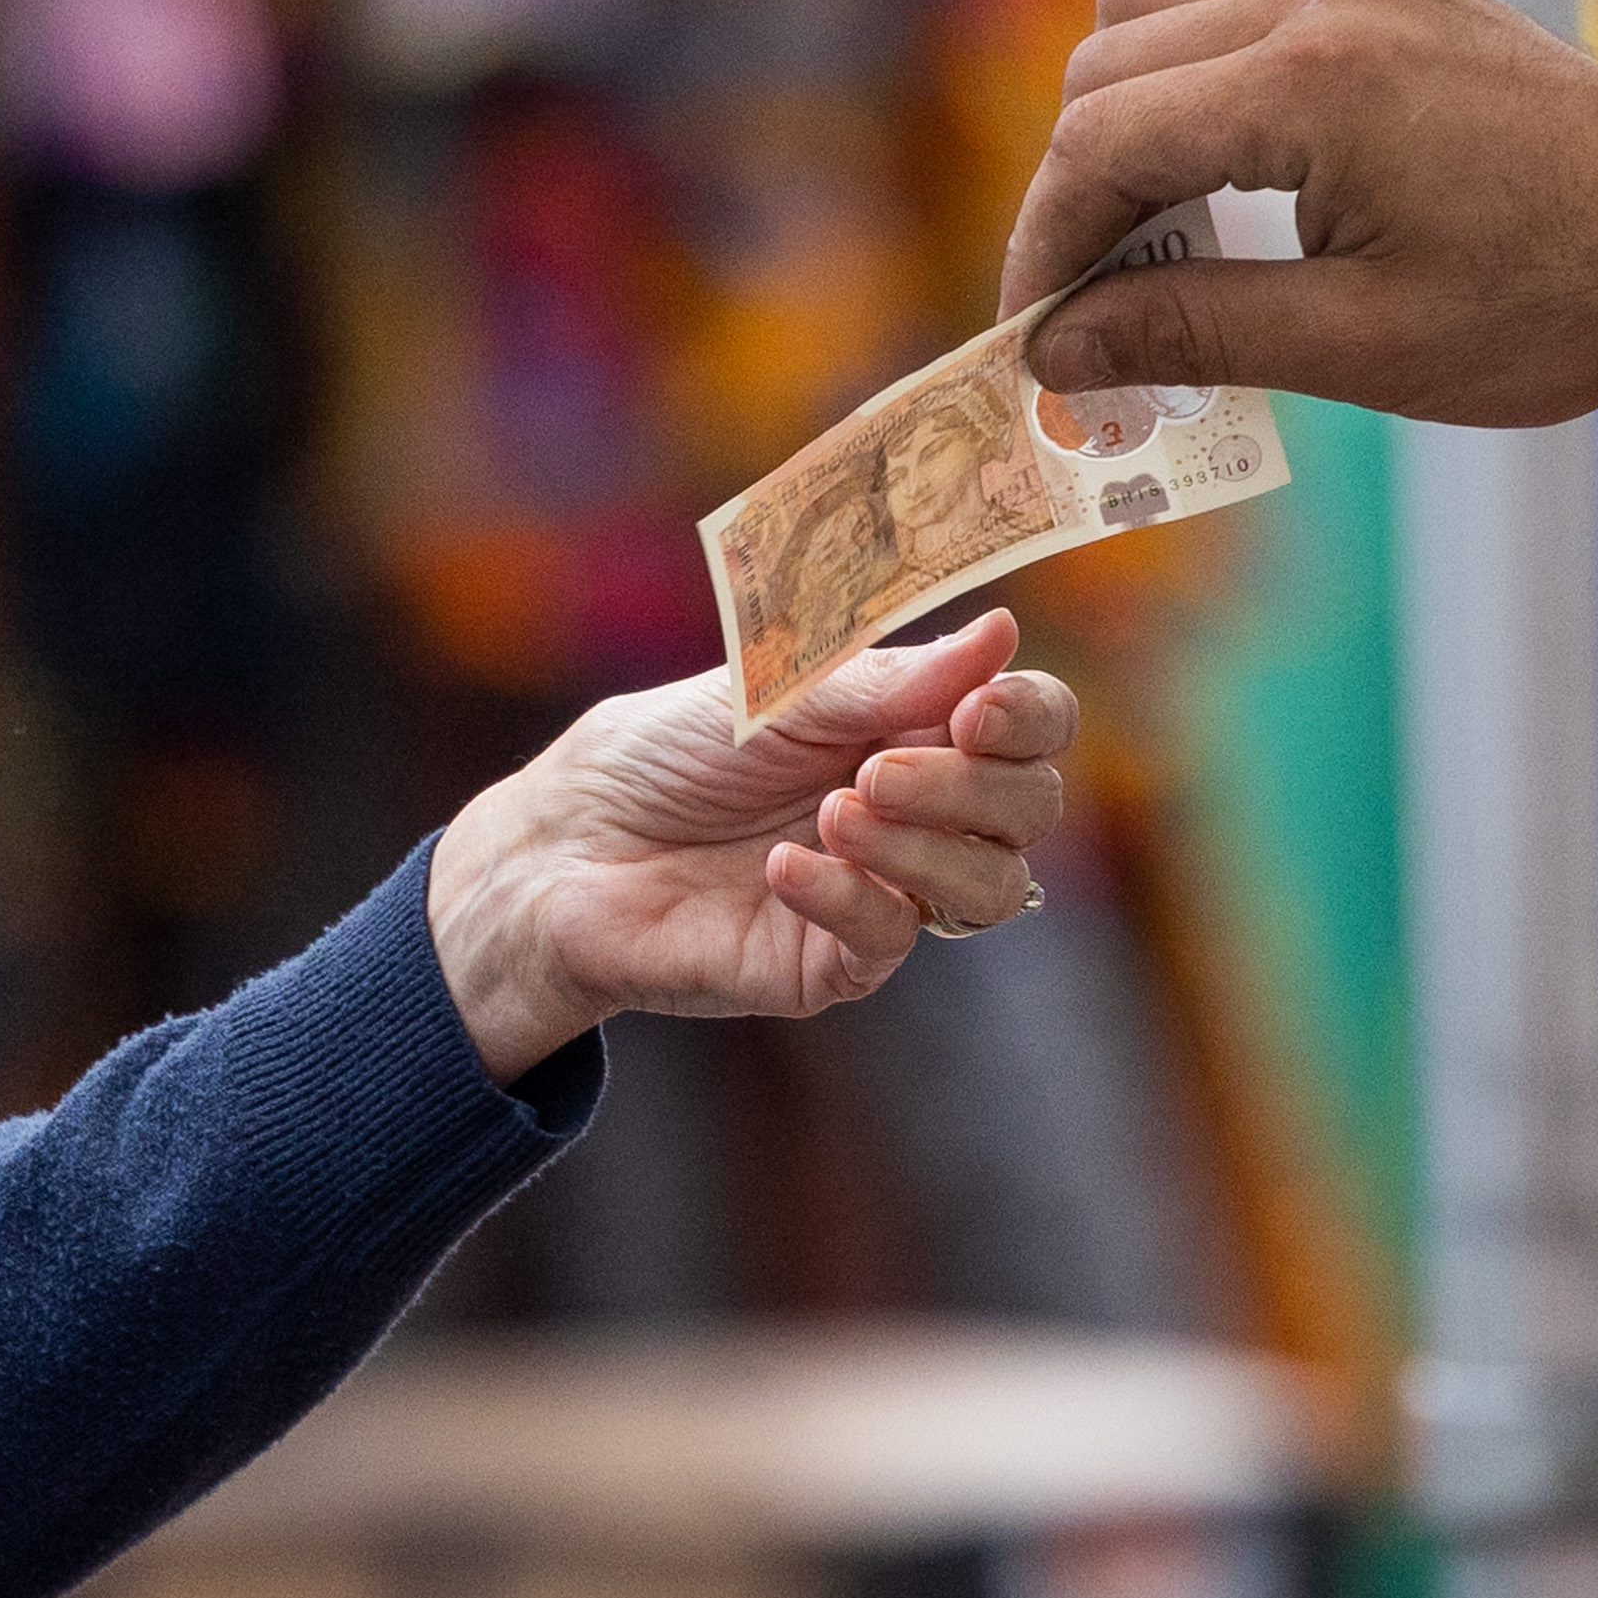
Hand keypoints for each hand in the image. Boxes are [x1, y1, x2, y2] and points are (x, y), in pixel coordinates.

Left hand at [427, 610, 1077, 1084]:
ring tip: (836, 811)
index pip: (1030, 730)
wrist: (568, 843)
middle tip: (876, 767)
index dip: (1030, 718)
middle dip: (973, 787)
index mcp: (917, 732)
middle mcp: (921, 817)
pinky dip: (850, 896)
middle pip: (1028, 812)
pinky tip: (785, 867)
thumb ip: (888, 680)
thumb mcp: (776, 696)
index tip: (978, 709)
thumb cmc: (667, 755)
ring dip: (927, 846)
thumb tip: (1001, 633)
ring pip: (991, 892)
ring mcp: (885, 893)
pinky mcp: (833, 964)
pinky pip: (890, 940)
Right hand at [998, 0, 1597, 425]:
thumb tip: (1058, 351)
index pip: (1102, 140)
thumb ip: (1194, 334)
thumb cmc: (1559, 304)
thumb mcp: (1363, 349)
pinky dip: (1190, 59)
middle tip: (1095, 307)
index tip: (1037, 338)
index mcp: (1311, 84)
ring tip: (1154, 231)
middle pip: (1108, 63)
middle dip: (1077, 188)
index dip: (1046, 246)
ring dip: (1124, 111)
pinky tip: (1221, 157)